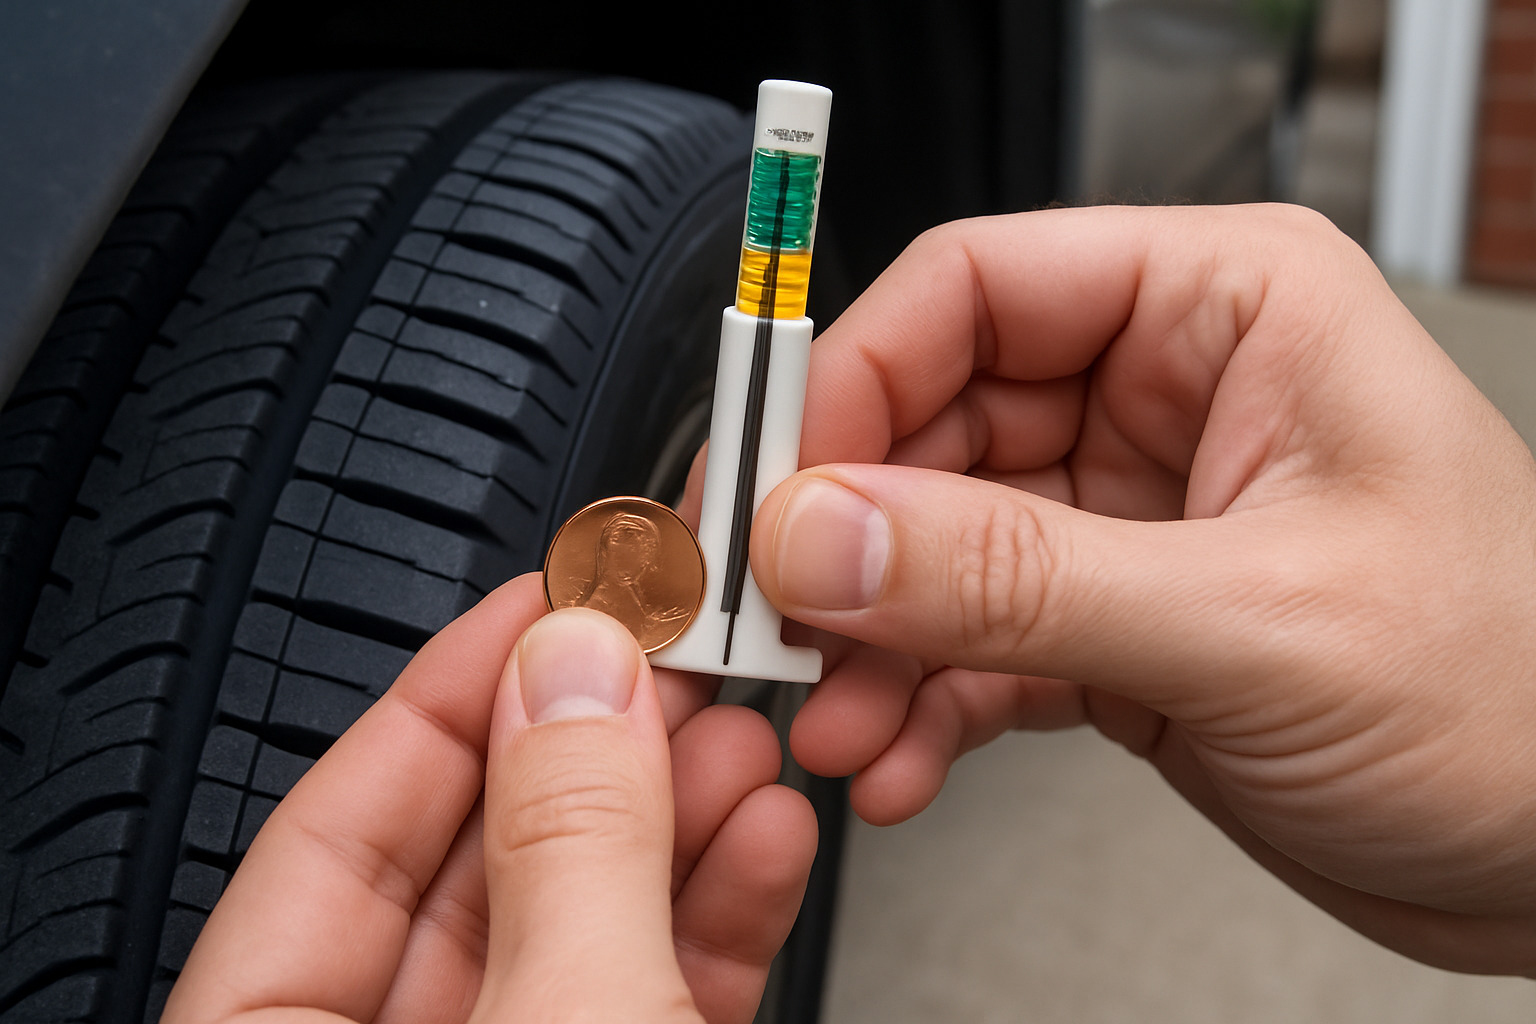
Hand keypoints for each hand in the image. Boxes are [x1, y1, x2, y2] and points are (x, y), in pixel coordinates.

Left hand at [163, 575, 815, 1022]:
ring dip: (679, 821)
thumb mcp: (568, 1022)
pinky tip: (764, 837)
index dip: (450, 696)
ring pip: (582, 923)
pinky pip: (653, 987)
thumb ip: (570, 845)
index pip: (335, 832)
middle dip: (597, 748)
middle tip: (672, 652)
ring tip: (744, 734)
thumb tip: (578, 674)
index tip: (548, 600)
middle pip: (477, 864)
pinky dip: (717, 913)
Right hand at [743, 205, 1535, 974]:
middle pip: (929, 421)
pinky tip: (900, 758)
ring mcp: (1126, 514)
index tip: (774, 485)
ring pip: (932, 545)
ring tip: (840, 721)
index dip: (854, 377)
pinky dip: (920, 702)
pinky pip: (970, 639)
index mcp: (1227, 309)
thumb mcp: (1254, 622)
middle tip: (778, 625)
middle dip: (846, 538)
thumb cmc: (1520, 696)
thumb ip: (1019, 578)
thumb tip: (827, 533)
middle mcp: (1165, 394)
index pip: (977, 286)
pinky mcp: (1109, 621)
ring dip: (870, 639)